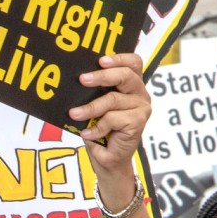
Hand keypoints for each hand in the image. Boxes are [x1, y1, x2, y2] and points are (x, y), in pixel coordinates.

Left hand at [71, 52, 150, 176]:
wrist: (108, 159)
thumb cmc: (101, 130)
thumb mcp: (97, 105)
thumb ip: (95, 91)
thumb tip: (79, 79)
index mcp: (132, 85)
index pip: (134, 63)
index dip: (119, 58)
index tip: (101, 60)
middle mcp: (140, 94)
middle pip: (125, 75)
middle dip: (102, 76)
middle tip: (82, 80)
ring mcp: (142, 108)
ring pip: (113, 99)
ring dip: (90, 108)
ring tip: (74, 114)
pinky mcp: (138, 122)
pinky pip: (112, 118)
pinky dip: (96, 127)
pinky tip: (88, 133)